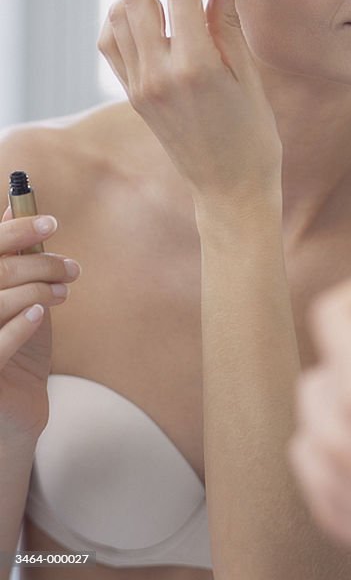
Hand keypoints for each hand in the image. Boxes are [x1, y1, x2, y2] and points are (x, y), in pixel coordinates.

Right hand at [0, 209, 80, 446]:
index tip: (51, 223)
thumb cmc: (13, 348)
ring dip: (39, 290)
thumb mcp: (14, 297)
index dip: (15, 231)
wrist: (14, 413)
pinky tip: (41, 314)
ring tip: (63, 293)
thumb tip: (13, 206)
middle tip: (71, 269)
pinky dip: (22, 324)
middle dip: (40, 263)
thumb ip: (10, 257)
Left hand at [98, 0, 281, 201]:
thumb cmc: (252, 137)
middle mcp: (157, 74)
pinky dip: (125, 15)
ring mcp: (139, 85)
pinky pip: (112, 41)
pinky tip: (152, 12)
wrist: (229, 187)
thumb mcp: (249, 75)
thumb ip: (229, 21)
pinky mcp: (132, 93)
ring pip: (119, 13)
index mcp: (194, 68)